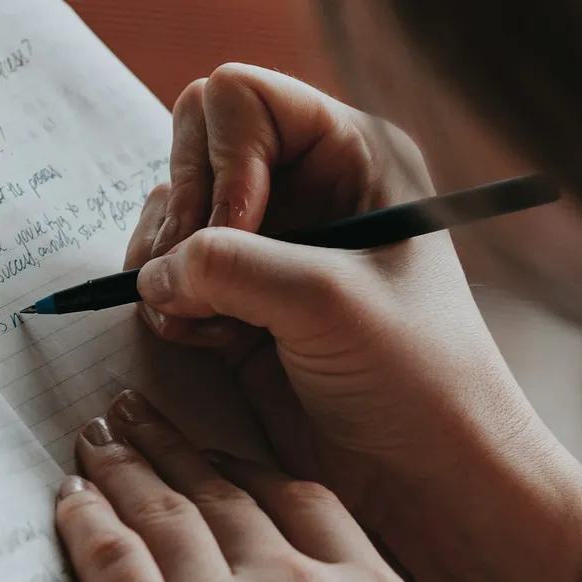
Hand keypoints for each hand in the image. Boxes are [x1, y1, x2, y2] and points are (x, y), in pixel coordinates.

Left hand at [56, 390, 453, 581]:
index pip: (301, 500)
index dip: (248, 467)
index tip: (220, 452)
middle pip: (221, 491)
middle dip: (173, 446)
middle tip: (137, 413)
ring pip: (164, 511)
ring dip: (125, 466)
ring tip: (99, 438)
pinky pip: (112, 559)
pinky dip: (85, 519)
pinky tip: (70, 496)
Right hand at [126, 64, 581, 581]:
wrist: (429, 480)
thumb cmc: (416, 379)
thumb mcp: (324, 301)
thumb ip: (227, 263)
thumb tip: (153, 271)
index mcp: (350, 156)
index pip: (240, 100)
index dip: (223, 161)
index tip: (239, 233)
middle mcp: (304, 191)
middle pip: (191, 150)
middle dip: (182, 216)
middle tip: (200, 281)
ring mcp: (267, 250)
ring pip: (170, 218)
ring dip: (169, 269)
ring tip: (208, 323)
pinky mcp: (239, 306)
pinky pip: (168, 278)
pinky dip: (170, 308)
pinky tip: (209, 344)